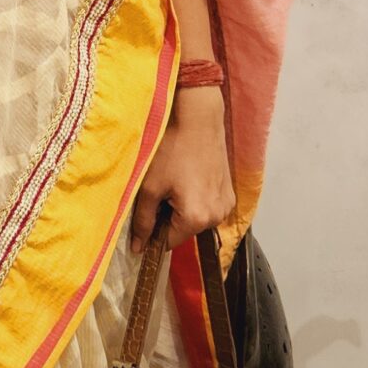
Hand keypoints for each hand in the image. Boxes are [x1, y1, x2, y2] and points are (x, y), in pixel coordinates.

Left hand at [130, 87, 235, 249]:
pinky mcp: (230, 194)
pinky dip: (196, 200)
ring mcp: (226, 205)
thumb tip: (138, 248)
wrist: (198, 120)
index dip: (152, 232)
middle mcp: (217, 217)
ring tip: (174, 182)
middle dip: (168, 218)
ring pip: (196, 220)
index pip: (168, 242)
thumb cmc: (173, 149)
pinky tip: (188, 178)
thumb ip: (143, 221)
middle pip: (184, 231)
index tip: (145, 215)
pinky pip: (208, 207)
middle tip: (159, 191)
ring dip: (183, 209)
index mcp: (197, 218)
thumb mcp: (150, 187)